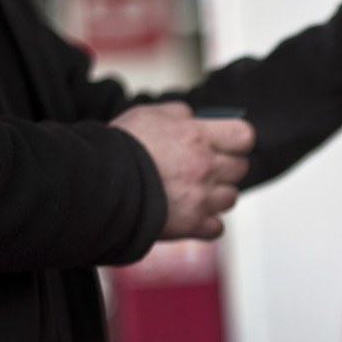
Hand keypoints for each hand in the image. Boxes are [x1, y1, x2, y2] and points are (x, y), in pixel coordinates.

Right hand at [110, 102, 254, 239]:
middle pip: (240, 167)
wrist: (97, 184)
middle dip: (225, 165)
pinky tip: (191, 214)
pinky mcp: (191, 226)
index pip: (244, 136)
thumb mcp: (148, 114)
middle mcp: (205, 168)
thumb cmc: (120, 147)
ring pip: (231, 198)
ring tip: (194, 191)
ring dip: (217, 194)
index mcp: (198, 137)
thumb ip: (179, 114)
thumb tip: (195, 118)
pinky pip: (216, 227)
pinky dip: (207, 223)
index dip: (235, 139)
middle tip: (203, 166)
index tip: (224, 142)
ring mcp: (200, 199)